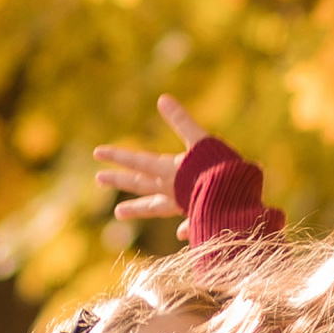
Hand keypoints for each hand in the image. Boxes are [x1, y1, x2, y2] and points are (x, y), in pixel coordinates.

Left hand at [92, 94, 206, 234]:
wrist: (236, 200)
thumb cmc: (219, 168)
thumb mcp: (200, 139)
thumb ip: (182, 121)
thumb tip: (162, 99)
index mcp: (169, 171)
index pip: (137, 161)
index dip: (117, 156)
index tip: (97, 153)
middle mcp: (170, 189)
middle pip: (139, 184)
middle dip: (119, 180)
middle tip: (98, 179)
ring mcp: (182, 205)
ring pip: (153, 207)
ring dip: (136, 209)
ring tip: (117, 213)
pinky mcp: (198, 214)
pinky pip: (186, 222)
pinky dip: (183, 227)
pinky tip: (180, 233)